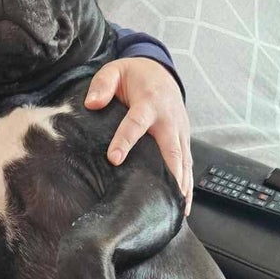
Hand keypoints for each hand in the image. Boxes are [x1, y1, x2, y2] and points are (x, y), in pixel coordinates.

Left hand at [85, 57, 192, 214]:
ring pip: (183, 160)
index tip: (115, 158)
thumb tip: (92, 104)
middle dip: (168, 172)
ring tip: (176, 209)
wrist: (160, 70)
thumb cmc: (133, 74)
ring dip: (181, 184)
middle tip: (161, 196)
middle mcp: (168, 118)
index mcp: (149, 102)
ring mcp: (179, 130)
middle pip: (170, 148)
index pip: (136, 123)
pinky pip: (187, 163)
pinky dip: (187, 183)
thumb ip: (102, 85)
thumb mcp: (114, 70)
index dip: (125, 141)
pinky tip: (183, 203)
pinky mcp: (184, 138)